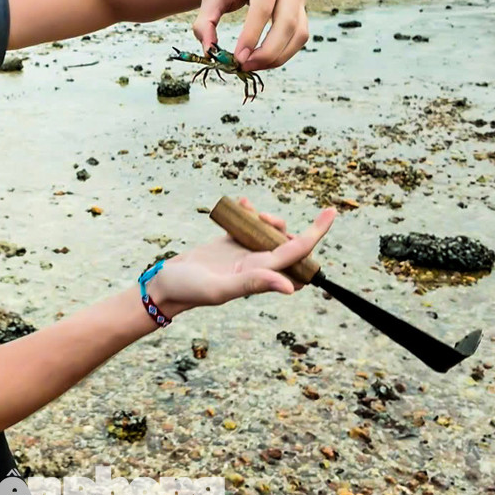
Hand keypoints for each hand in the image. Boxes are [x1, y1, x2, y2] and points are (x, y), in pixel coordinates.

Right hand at [147, 199, 336, 316]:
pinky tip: (240, 203)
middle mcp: (256, 263)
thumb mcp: (220, 288)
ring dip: (265, 217)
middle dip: (283, 225)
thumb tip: (291, 288)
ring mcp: (242, 253)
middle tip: (263, 218)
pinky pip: (246, 225)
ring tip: (250, 209)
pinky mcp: (227, 244)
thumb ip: (254, 285)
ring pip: (268, 232)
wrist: (163, 287)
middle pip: (286, 241)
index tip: (331, 212)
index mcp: (260, 273)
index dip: (316, 233)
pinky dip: (247, 212)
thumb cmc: (189, 291)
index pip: (298, 252)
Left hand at [192, 0, 308, 71]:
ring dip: (277, 56)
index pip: (263, 8)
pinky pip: (300, 36)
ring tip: (252, 66)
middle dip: (267, 51)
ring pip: (298, 33)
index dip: (251, 35)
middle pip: (286, 22)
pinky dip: (283, 53)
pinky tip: (263, 60)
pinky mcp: (303, 8)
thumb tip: (210, 52)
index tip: (237, 58)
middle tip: (244, 67)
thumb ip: (205, 23)